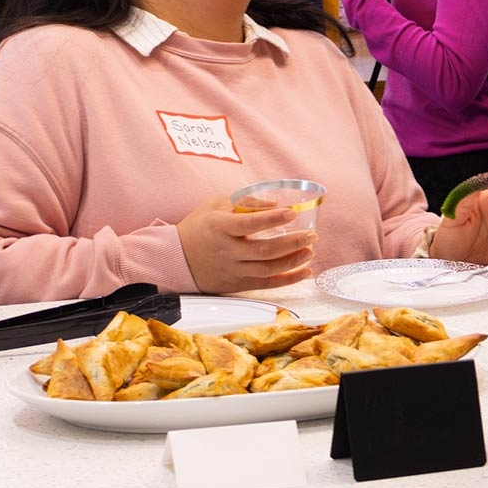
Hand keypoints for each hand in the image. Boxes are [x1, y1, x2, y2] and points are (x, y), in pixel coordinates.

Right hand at [177, 197, 316, 292]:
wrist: (176, 259)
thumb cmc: (200, 226)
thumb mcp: (216, 205)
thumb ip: (246, 203)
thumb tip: (276, 205)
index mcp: (219, 228)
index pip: (249, 224)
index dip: (272, 219)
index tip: (292, 213)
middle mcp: (226, 252)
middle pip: (264, 251)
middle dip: (292, 243)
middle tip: (312, 235)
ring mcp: (232, 271)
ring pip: (267, 270)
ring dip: (293, 262)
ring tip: (311, 252)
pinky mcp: (236, 285)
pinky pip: (266, 284)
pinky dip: (287, 280)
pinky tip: (305, 272)